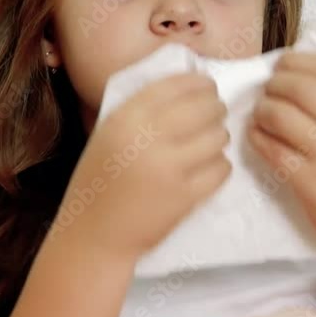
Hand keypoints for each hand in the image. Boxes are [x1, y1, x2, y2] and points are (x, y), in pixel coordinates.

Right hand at [50, 72, 231, 260]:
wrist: (94, 233)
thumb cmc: (100, 181)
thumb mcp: (109, 134)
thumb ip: (140, 111)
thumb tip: (188, 87)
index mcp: (125, 118)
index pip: (175, 86)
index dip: (199, 82)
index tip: (208, 86)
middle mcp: (147, 138)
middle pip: (204, 107)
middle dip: (216, 108)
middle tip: (215, 115)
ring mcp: (168, 168)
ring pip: (217, 137)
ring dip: (219, 138)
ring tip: (210, 144)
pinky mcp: (185, 196)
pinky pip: (221, 169)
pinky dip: (220, 166)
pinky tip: (209, 168)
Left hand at [247, 51, 315, 246]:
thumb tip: (294, 69)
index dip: (297, 61)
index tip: (282, 65)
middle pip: (300, 87)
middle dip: (276, 84)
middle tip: (268, 90)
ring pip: (281, 115)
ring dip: (263, 109)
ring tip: (261, 113)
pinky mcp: (308, 179)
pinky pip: (271, 148)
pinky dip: (257, 136)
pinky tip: (256, 134)